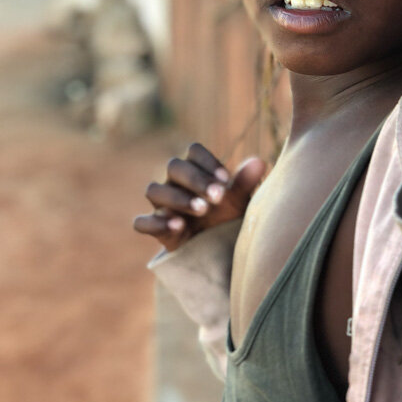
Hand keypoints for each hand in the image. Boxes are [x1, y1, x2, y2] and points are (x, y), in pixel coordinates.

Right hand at [133, 143, 265, 251]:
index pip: (194, 151)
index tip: (226, 179)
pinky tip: (179, 226)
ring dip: (177, 198)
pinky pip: (142, 222)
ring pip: (154, 190)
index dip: (208, 162)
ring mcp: (161, 204)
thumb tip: (260, 162)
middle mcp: (175, 181)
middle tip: (218, 197)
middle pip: (174, 166)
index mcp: (196, 168)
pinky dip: (157, 223)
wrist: (215, 250)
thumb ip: (245, 182)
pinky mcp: (154, 228)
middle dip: (196, 180)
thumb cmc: (227, 217)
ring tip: (202, 210)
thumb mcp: (239, 202)